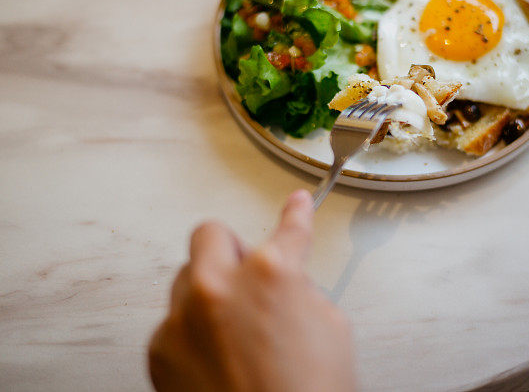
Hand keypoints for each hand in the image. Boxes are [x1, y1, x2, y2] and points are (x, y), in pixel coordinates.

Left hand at [148, 190, 354, 391]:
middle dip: (231, 249)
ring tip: (235, 331)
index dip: (296, 215)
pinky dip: (192, 332)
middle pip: (210, 235)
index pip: (288, 229)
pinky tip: (218, 359)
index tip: (296, 206)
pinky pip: (173, 322)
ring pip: (187, 279)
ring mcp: (182, 319)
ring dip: (209, 292)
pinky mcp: (160, 350)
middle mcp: (219, 287)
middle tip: (249, 274)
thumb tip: (290, 278)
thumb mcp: (331, 329)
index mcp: (271, 274)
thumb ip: (301, 289)